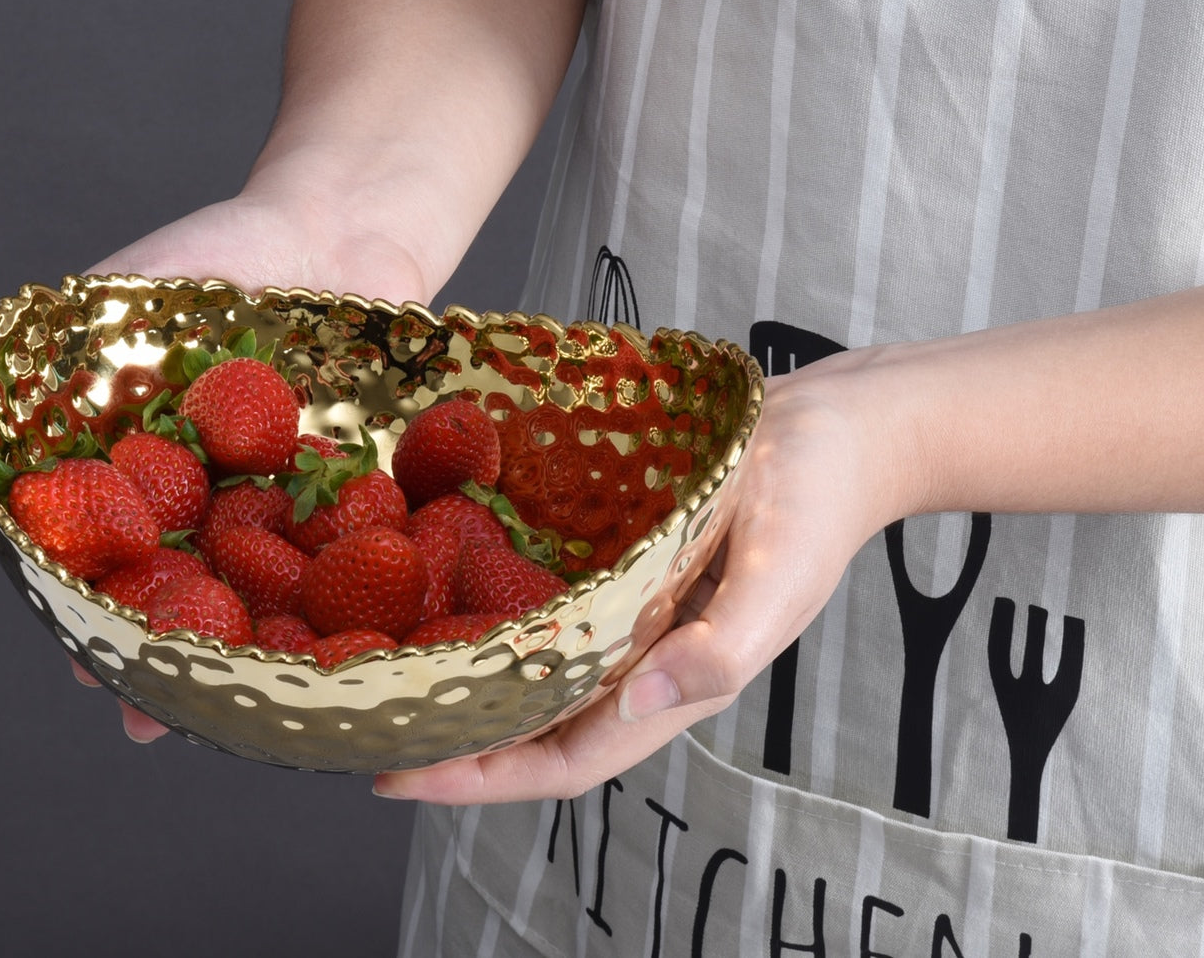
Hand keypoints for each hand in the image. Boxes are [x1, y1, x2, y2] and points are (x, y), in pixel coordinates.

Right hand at [75, 187, 442, 743]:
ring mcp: (285, 503)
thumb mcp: (134, 287)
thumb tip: (16, 404)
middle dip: (167, 655)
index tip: (78, 653)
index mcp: (148, 465)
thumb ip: (78, 347)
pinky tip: (345, 642)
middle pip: (183, 591)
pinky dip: (351, 599)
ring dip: (251, 651)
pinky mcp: (357, 496)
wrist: (342, 233)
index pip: (108, 550)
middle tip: (146, 715)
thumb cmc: (229, 254)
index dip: (93, 603)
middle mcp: (212, 499)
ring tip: (232, 712)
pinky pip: (352, 555)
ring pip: (266, 590)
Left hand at [372, 359, 915, 802]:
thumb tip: (646, 699)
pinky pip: (546, 603)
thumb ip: (722, 651)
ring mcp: (629, 610)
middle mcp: (641, 656)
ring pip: (531, 670)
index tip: (394, 775)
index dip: (479, 778)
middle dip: (450, 741)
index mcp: (677, 681)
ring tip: (383, 673)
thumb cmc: (819, 498)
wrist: (841, 426)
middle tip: (361, 727)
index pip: (565, 757)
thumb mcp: (782, 574)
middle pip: (532, 725)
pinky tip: (438, 587)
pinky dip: (491, 610)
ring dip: (463, 682)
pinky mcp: (622, 561)